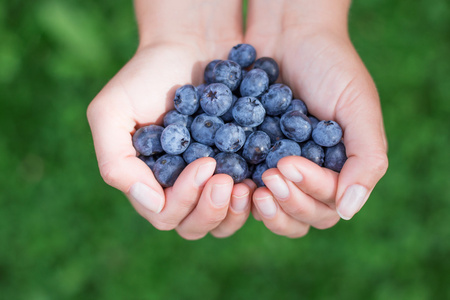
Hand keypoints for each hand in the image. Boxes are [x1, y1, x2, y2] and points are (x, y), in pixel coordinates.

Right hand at [87, 0, 253, 238]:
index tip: (205, 163)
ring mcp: (210, 181)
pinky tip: (265, 175)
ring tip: (248, 186)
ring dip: (235, 211)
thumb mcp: (112, 111)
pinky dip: (256, 196)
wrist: (190, 45)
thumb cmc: (146, 76)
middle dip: (211, 210)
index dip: (185, 198)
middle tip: (227, 181)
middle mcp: (179, 188)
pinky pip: (248, 197)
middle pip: (195, 225)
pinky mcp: (237, 167)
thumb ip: (115, 161)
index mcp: (149, 182)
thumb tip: (149, 202)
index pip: (165, 213)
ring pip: (223, 221)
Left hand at [245, 0, 387, 236]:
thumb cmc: (331, 66)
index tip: (288, 164)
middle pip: (299, 217)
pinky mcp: (248, 157)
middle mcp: (307, 176)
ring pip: (270, 209)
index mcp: (337, 170)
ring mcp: (276, 169)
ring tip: (245, 186)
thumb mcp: (359, 107)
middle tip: (267, 178)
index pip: (326, 204)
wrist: (288, 34)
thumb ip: (367, 159)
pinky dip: (236, 189)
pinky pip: (242, 184)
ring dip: (260, 207)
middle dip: (285, 203)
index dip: (308, 192)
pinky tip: (225, 176)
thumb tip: (351, 211)